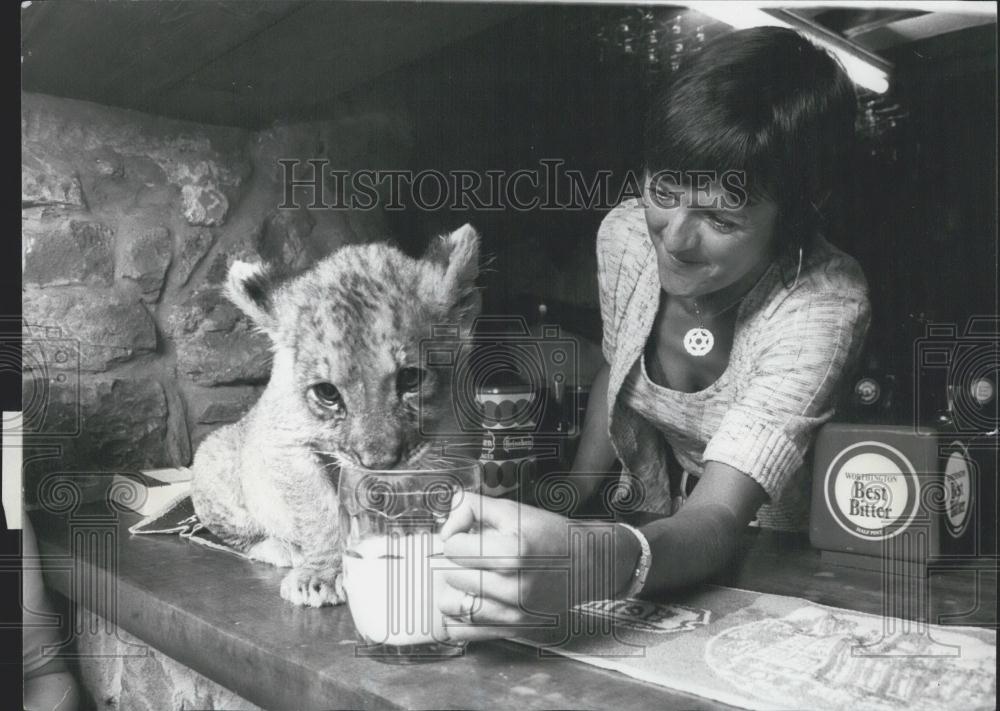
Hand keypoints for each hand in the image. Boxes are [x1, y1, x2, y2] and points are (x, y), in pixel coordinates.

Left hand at [436, 493, 636, 641]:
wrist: (588, 563)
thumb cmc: (550, 535)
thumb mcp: (514, 510)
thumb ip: (473, 507)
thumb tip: (447, 521)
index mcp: (512, 553)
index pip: (452, 547)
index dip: (455, 535)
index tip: (468, 534)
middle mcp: (513, 587)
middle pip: (450, 576)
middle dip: (455, 562)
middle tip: (471, 554)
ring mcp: (513, 612)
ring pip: (452, 606)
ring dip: (455, 590)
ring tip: (470, 576)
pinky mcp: (514, 628)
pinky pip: (465, 631)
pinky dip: (459, 616)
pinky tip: (472, 599)